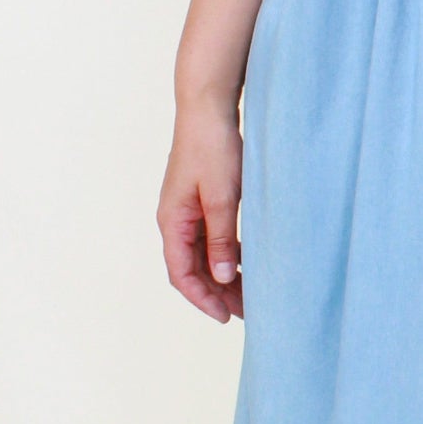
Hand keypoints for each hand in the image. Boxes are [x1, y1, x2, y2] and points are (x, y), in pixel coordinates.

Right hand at [158, 99, 245, 322]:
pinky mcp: (199, 200)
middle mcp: (175, 219)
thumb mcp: (222, 197)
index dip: (203, 299)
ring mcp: (186, 210)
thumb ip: (221, 239)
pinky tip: (246, 261)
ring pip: (202, 254)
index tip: (225, 316)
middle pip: (192, 268)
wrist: (208, 107)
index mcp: (173, 221)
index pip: (182, 274)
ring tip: (249, 292)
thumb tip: (222, 278)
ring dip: (222, 275)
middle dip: (216, 293)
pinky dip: (226, 253)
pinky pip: (209, 237)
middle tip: (245, 311)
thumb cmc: (213, 147)